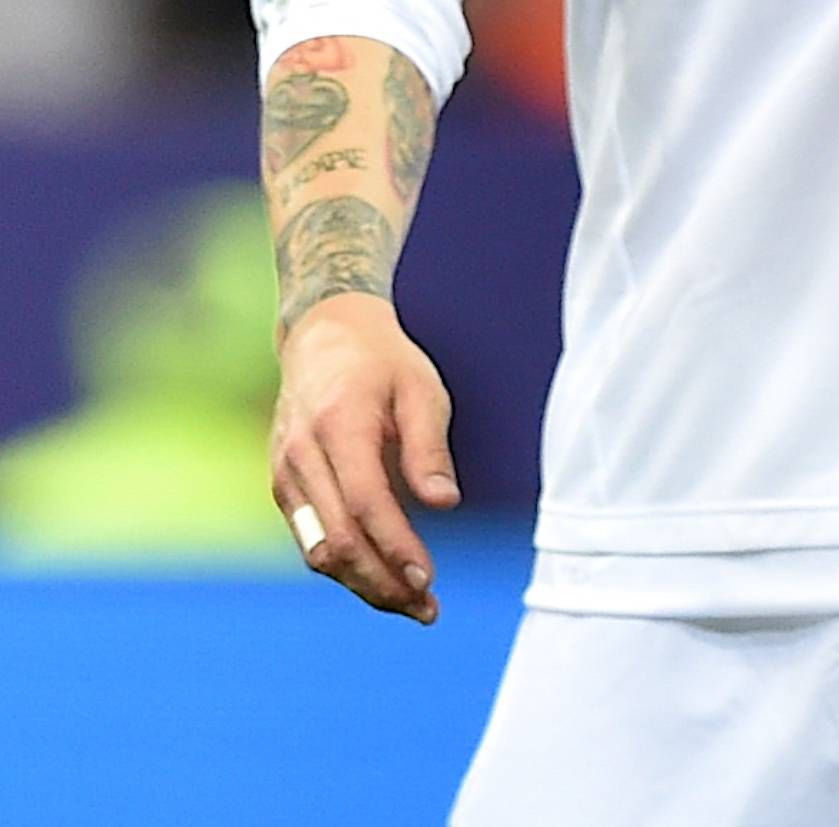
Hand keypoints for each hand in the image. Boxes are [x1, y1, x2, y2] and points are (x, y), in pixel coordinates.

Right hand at [271, 293, 456, 623]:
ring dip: (363, 585)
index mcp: (339, 426)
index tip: (428, 579)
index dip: (395, 547)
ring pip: (318, 550)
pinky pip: (311, 540)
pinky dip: (345, 567)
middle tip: (427, 609)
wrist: (324, 339)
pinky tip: (382, 580)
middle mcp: (302, 456)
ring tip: (412, 606)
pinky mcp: (284, 488)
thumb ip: (428, 449)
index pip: (365, 503)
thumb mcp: (421, 390)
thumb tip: (444, 504)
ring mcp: (285, 475)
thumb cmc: (383, 364)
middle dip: (382, 583)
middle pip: (337, 539)